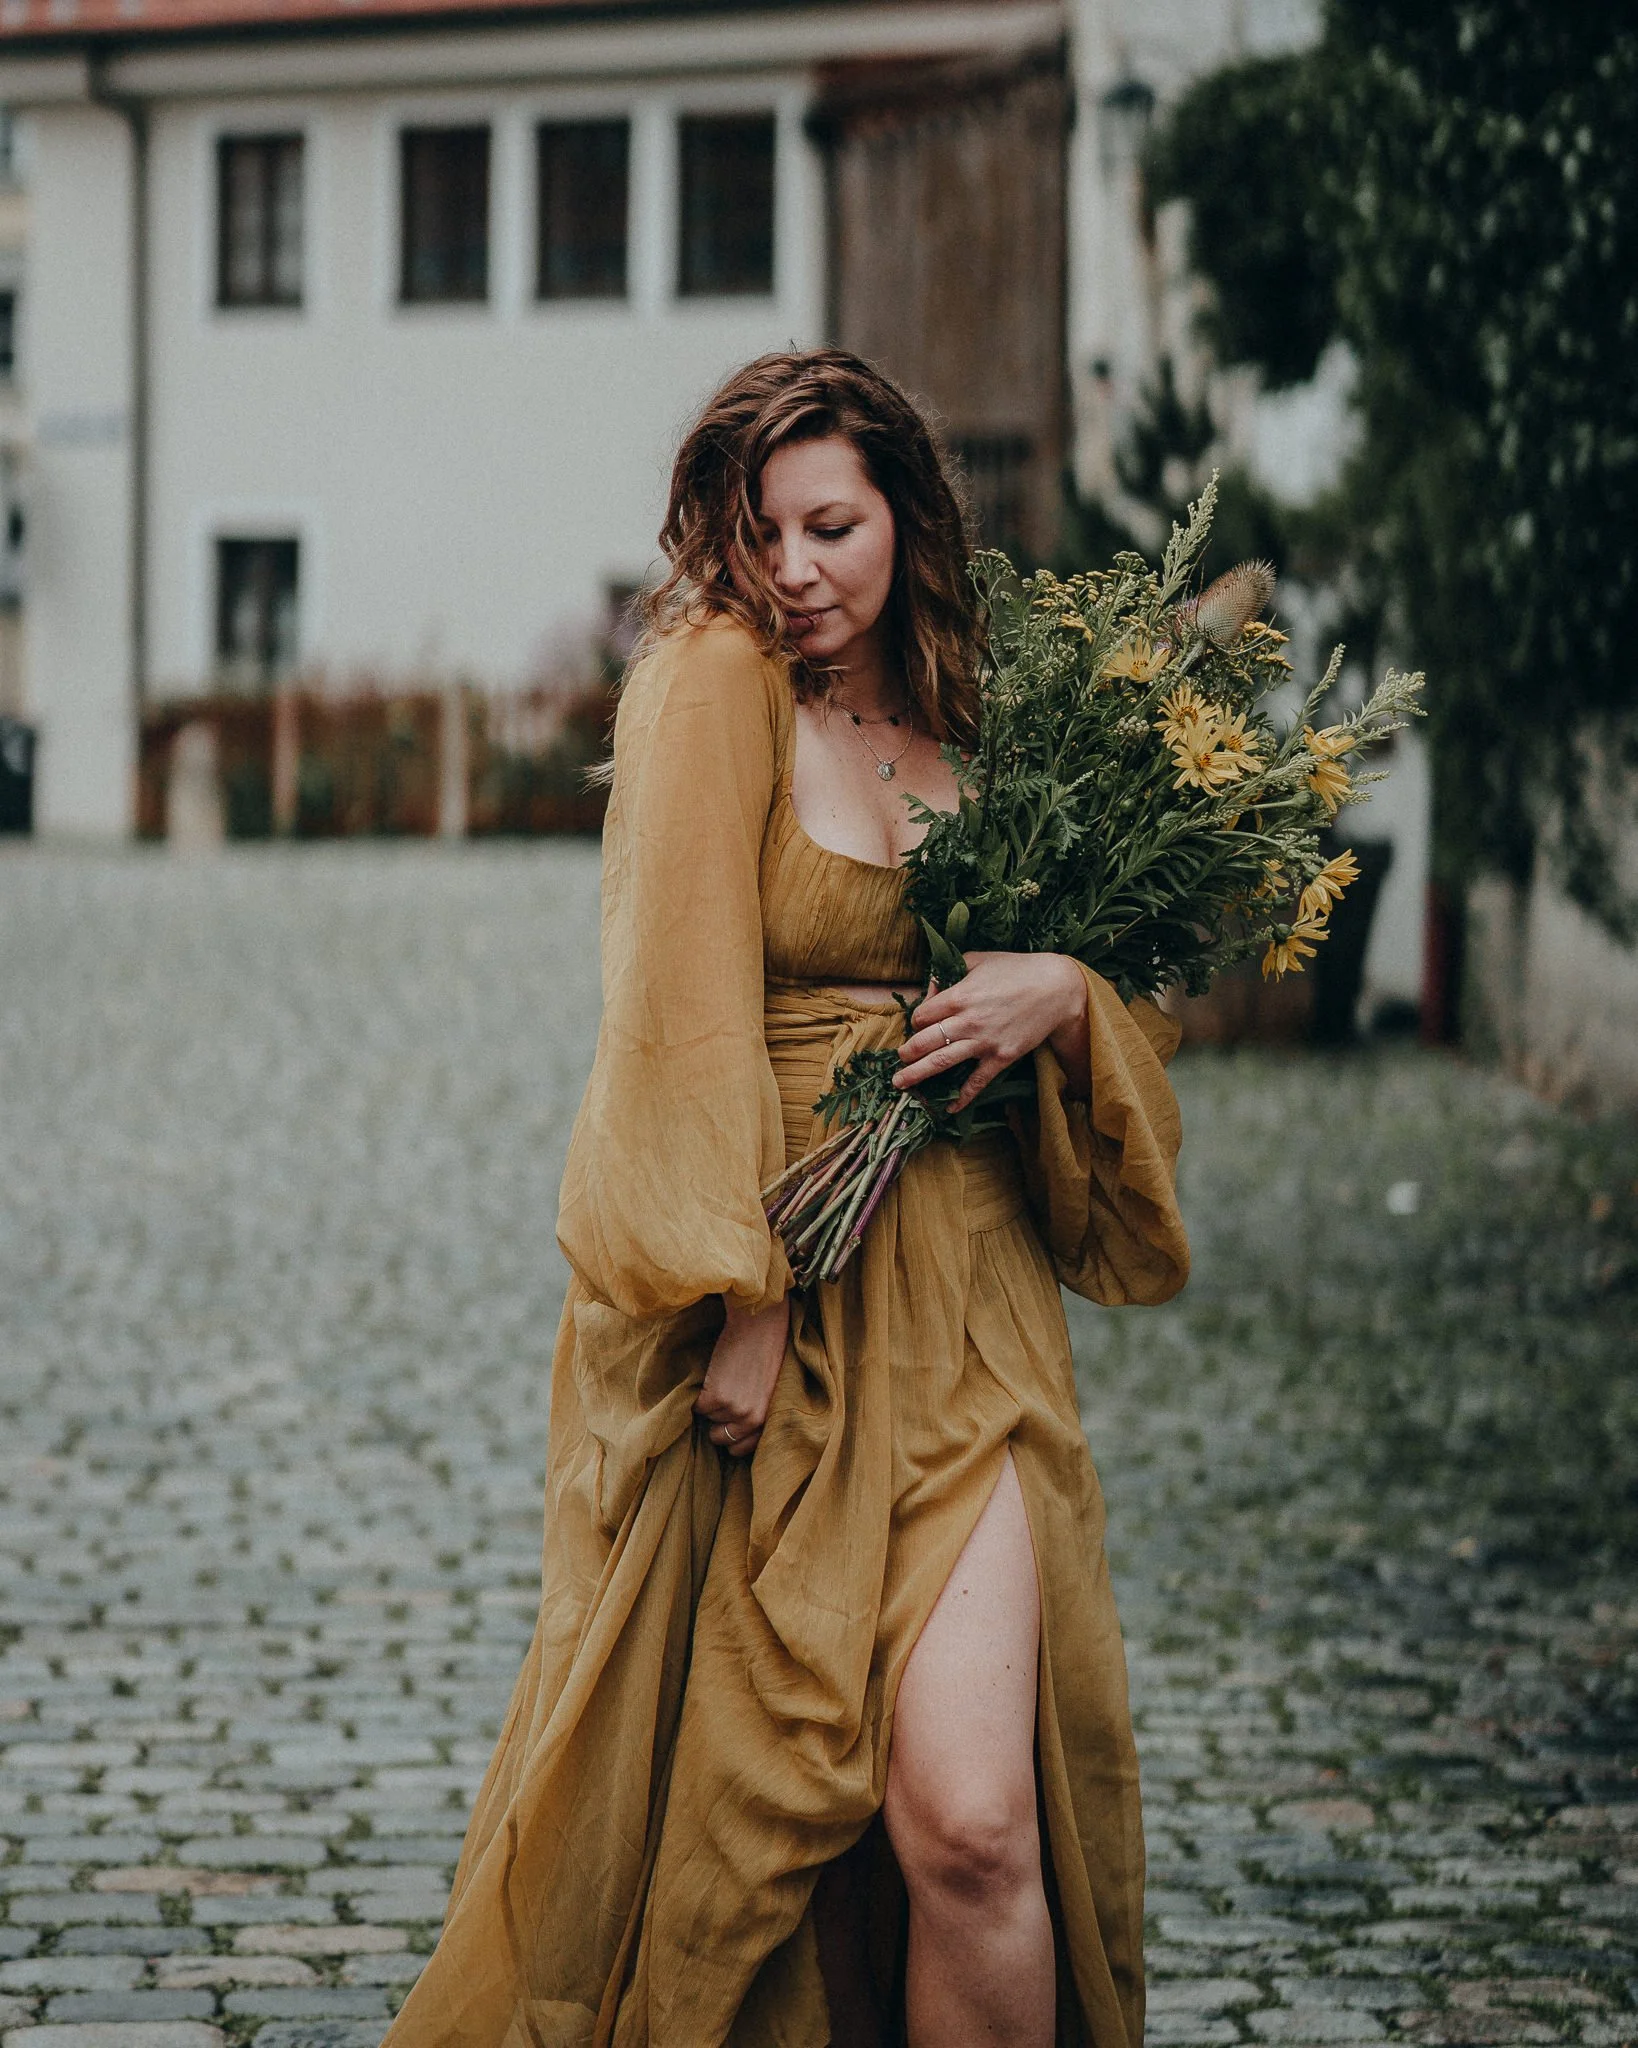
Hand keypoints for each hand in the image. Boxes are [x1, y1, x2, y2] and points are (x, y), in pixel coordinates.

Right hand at [695, 1293, 789, 1457]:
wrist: (759, 1324)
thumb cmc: (766, 1350)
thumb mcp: (769, 1388)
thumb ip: (756, 1410)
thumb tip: (734, 1429)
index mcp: (767, 1418)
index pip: (742, 1449)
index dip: (731, 1437)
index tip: (726, 1426)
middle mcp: (751, 1419)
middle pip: (720, 1438)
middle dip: (716, 1422)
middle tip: (721, 1398)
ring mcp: (733, 1409)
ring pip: (708, 1417)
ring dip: (710, 1401)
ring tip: (723, 1378)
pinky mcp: (715, 1396)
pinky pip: (697, 1406)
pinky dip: (699, 1393)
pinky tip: (713, 1375)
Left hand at [895, 952, 1089, 1112]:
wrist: (1056, 988)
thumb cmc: (1016, 969)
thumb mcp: (978, 959)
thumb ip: (950, 972)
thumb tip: (932, 989)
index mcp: (959, 996)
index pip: (922, 1016)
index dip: (916, 1021)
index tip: (919, 1024)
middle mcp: (968, 1021)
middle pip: (925, 1042)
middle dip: (907, 1053)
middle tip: (899, 1060)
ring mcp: (984, 1042)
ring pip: (942, 1062)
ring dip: (918, 1075)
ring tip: (901, 1084)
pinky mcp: (1001, 1057)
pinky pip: (977, 1082)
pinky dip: (961, 1097)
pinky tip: (948, 1108)